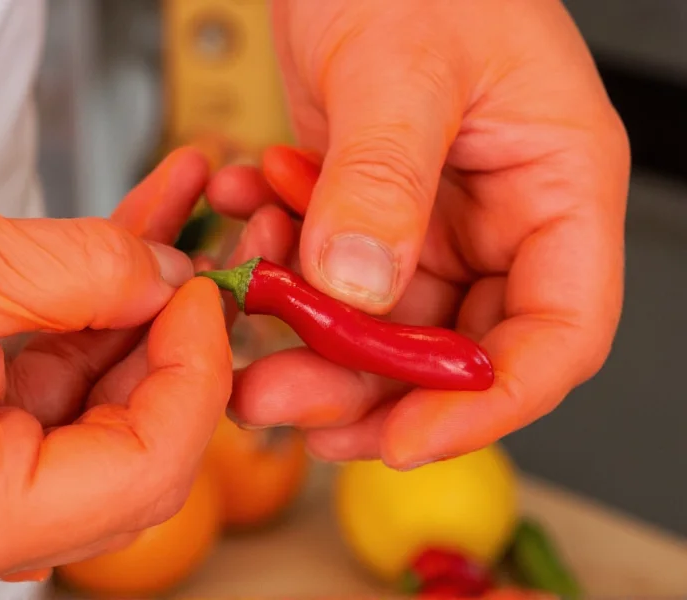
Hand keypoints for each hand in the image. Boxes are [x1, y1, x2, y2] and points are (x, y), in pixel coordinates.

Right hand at [0, 148, 231, 597]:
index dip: (198, 376)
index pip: (145, 473)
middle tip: (204, 262)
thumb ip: (85, 271)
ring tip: (168, 228)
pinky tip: (120, 244)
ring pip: (90, 410)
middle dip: (174, 344)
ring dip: (133, 315)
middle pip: (127, 450)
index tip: (207, 294)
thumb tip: (169, 276)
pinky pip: (44, 388)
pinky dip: (82, 318)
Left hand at [206, 0, 628, 468]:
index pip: (557, 333)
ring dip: (308, 332)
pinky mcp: (370, 209)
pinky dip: (283, 263)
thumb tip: (361, 289)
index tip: (407, 438)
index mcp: (556, 185)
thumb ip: (385, 180)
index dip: (487, 403)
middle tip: (285, 400)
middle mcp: (501, 215)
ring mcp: (432, 218)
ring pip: (382, 324)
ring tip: (245, 311)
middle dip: (369, 386)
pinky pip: (331, 272)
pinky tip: (248, 219)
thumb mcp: (401, 64)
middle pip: (455, 348)